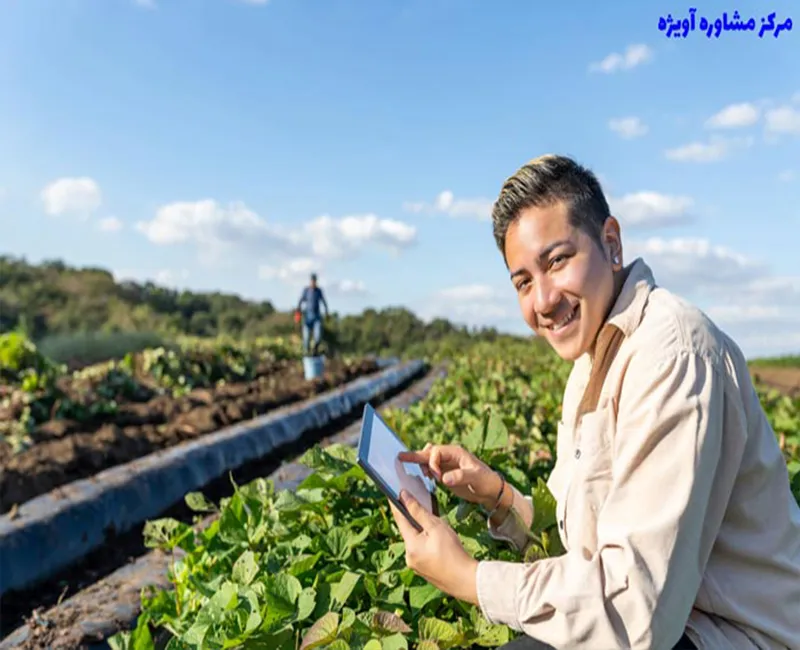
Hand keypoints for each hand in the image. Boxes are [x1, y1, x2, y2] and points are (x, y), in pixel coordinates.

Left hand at [389, 490, 478, 605]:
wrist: (467, 581)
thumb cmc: (453, 553)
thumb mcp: (436, 527)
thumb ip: (418, 511)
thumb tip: (404, 497)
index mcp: (410, 545)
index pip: (399, 519)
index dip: (396, 504)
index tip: (393, 492)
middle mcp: (409, 557)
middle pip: (408, 531)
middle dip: (414, 519)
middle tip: (420, 505)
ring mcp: (416, 566)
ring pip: (416, 542)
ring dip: (423, 533)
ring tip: (437, 527)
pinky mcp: (424, 571)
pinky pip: (422, 552)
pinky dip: (427, 544)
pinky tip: (440, 543)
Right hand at [398, 444, 501, 509]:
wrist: (491, 490)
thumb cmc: (486, 481)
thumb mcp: (475, 478)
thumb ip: (460, 476)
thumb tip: (444, 478)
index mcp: (456, 452)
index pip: (436, 452)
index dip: (433, 463)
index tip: (437, 477)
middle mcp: (449, 456)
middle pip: (428, 453)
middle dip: (415, 455)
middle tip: (400, 457)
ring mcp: (446, 464)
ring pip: (428, 459)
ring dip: (420, 463)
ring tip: (412, 469)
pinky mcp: (445, 473)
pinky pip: (430, 468)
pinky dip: (424, 470)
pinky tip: (421, 476)